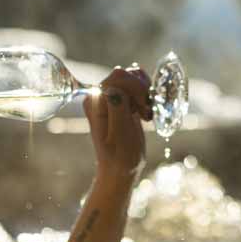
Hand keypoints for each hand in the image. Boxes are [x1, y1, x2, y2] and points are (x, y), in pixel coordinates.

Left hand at [83, 64, 151, 179]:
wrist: (121, 168)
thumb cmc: (121, 156)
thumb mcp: (120, 136)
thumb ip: (116, 110)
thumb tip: (114, 90)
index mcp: (95, 102)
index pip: (117, 78)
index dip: (135, 89)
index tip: (143, 111)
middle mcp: (99, 96)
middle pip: (125, 74)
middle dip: (140, 90)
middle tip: (144, 113)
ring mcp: (109, 96)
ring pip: (132, 76)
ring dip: (144, 92)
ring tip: (144, 113)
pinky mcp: (120, 98)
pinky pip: (135, 83)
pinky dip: (145, 93)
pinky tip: (145, 110)